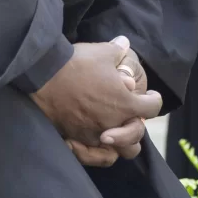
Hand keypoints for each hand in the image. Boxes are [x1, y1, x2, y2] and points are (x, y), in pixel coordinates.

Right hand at [33, 36, 161, 166]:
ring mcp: (95, 134)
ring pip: (120, 150)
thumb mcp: (103, 52)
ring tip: (115, 130)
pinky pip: (96, 155)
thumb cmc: (76, 63)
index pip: (152, 107)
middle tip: (131, 114)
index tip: (150, 95)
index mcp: (125, 103)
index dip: (154, 100)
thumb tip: (124, 43)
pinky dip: (100, 151)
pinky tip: (98, 139)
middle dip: (138, 124)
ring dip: (121, 142)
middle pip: (137, 134)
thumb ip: (118, 50)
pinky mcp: (77, 139)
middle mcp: (113, 123)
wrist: (43, 75)